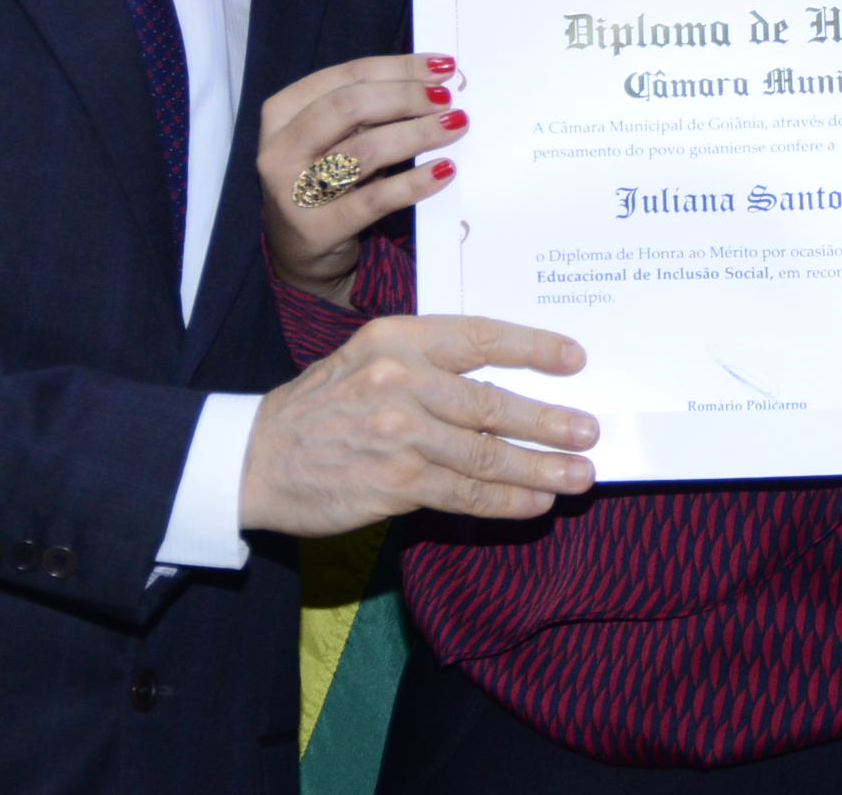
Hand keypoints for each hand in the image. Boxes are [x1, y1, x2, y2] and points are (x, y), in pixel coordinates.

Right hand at [238, 313, 597, 533]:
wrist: (252, 458)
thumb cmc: (318, 407)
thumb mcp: (366, 358)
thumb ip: (427, 363)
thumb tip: (502, 384)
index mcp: (398, 339)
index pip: (480, 337)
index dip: (533, 348)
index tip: (574, 359)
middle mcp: (401, 381)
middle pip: (493, 403)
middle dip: (549, 421)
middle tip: (589, 430)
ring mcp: (400, 435)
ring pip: (488, 455)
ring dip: (542, 468)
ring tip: (579, 475)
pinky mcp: (395, 484)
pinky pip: (465, 495)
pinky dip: (507, 503)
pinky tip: (535, 505)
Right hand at [257, 53, 466, 301]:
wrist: (298, 251)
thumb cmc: (324, 180)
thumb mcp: (333, 138)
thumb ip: (367, 110)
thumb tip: (432, 82)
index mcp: (282, 112)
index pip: (345, 77)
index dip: (398, 68)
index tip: (441, 67)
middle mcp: (279, 149)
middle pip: (349, 106)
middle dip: (405, 97)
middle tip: (446, 100)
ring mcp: (293, 191)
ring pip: (363, 150)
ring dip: (417, 134)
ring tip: (454, 126)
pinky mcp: (316, 229)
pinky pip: (374, 200)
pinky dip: (413, 183)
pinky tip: (442, 170)